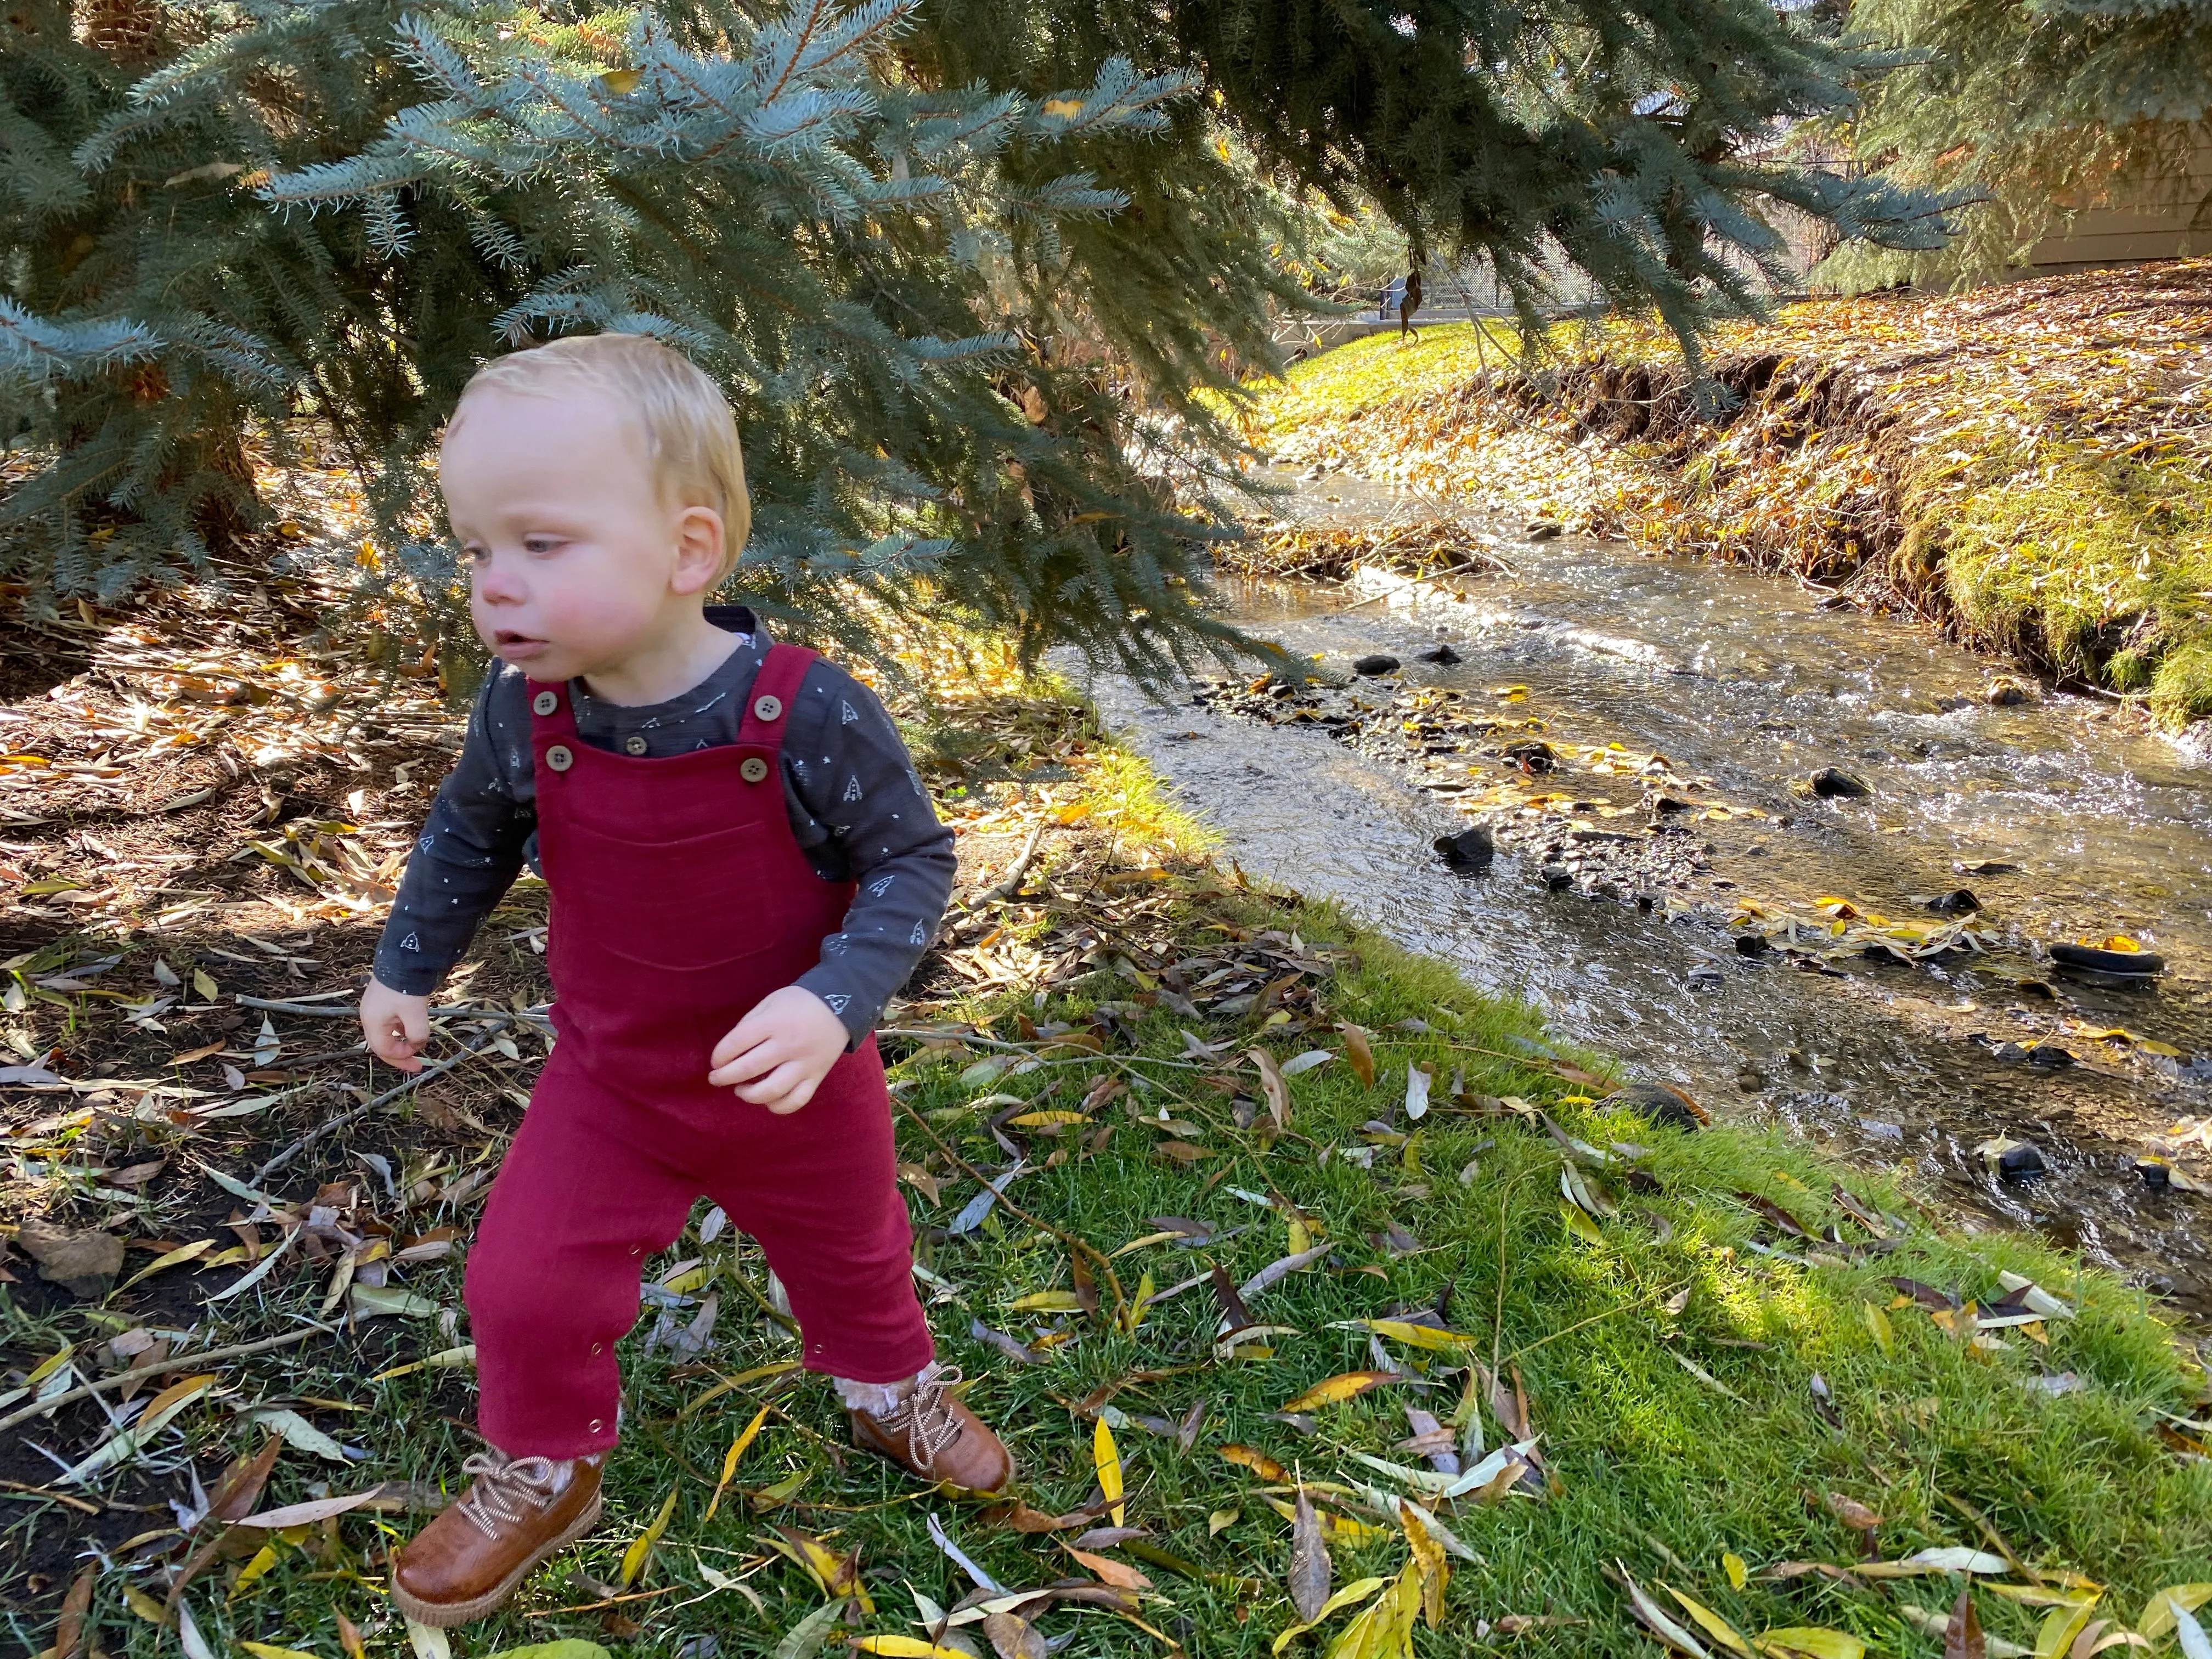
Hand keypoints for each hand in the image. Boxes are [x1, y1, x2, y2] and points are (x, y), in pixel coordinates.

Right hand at [360, 978, 430, 1072]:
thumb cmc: (406, 987)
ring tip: (416, 1045)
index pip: (383, 1050)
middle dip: (399, 1055)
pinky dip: (400, 1030)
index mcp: (372, 1022)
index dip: (401, 1058)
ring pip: (385, 1034)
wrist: (403, 957)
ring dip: (400, 1042)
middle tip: (417, 1064)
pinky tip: (411, 1028)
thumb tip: (417, 1045)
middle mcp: (368, 1017)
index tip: (419, 1060)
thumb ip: (416, 1035)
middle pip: (381, 1044)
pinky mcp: (381, 1001)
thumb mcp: (415, 1014)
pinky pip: (388, 1022)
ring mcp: (373, 1008)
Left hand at [707, 986, 847, 1113]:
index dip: (719, 1055)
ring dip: (748, 1095)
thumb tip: (731, 1051)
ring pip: (772, 1091)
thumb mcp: (771, 1002)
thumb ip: (750, 1023)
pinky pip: (797, 1100)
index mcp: (774, 1022)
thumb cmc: (800, 1002)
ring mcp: (805, 1063)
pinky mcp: (817, 1076)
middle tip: (715, 1078)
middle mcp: (789, 1044)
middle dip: (724, 1077)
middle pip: (749, 1068)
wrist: (843, 1004)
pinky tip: (768, 1100)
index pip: (737, 1043)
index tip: (715, 1060)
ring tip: (741, 1089)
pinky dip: (778, 1106)